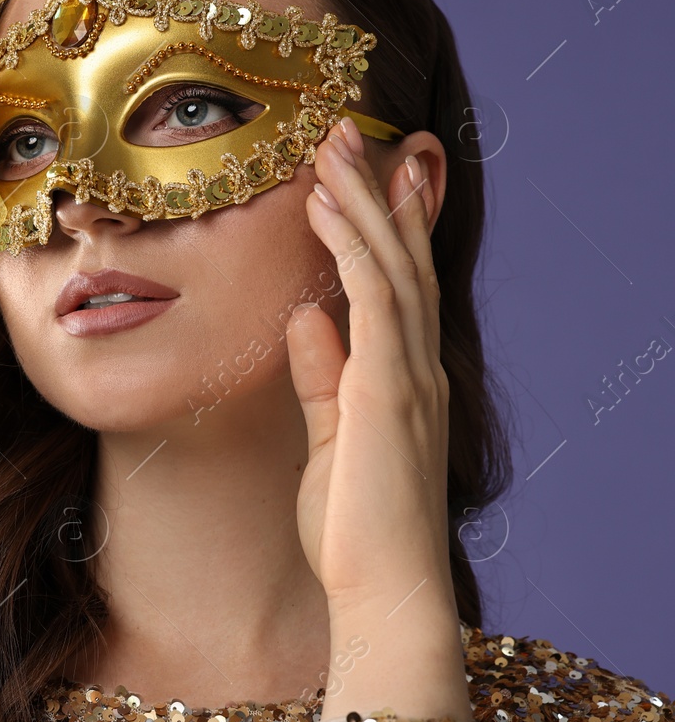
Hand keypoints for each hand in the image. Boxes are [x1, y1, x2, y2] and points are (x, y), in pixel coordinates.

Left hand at [285, 116, 469, 721]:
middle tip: (346, 130)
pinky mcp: (388, 390)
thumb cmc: (355, 529)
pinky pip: (376, 300)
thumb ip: (323, 377)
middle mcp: (414, 367)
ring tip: (333, 144)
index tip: (364, 171)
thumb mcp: (331, 438)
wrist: (382, 591)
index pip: (399, 283)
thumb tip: (306, 318)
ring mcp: (408, 376)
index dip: (386, 222)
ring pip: (392, 265)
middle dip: (376, 190)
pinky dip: (353, 247)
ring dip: (362, 200)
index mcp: (402, 379)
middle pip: (402, 258)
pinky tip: (329, 207)